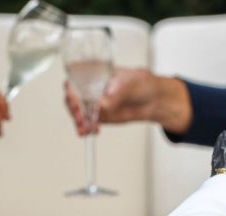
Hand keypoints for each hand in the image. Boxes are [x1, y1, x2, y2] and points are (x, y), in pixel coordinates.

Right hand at [65, 68, 192, 135]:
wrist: (154, 100)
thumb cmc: (143, 84)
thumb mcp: (130, 84)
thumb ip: (115, 95)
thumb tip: (103, 104)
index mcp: (96, 73)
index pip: (76, 78)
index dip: (71, 87)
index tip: (73, 96)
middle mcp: (92, 88)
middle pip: (73, 97)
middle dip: (74, 108)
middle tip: (81, 116)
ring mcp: (94, 103)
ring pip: (78, 112)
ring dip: (78, 121)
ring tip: (85, 128)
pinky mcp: (99, 116)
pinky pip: (87, 123)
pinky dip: (86, 128)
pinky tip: (90, 131)